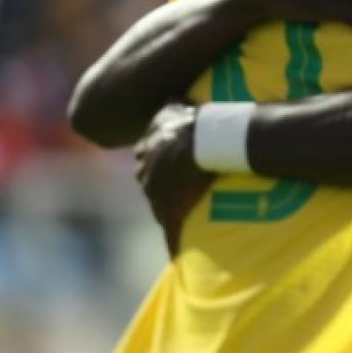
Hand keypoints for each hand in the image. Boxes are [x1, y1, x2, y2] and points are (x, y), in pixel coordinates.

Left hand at [134, 103, 216, 255]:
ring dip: (167, 214)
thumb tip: (170, 95)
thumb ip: (170, 104)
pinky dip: (174, 242)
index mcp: (147, 151)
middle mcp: (147, 173)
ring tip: (178, 223)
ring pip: (159, 208)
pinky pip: (172, 231)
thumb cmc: (194, 120)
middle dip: (159, 188)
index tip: (165, 167)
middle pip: (149, 184)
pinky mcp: (174, 209)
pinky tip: (175, 256)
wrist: (205, 139)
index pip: (146, 159)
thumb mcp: (176, 105)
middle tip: (175, 193)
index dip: (156, 164)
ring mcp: (159, 193)